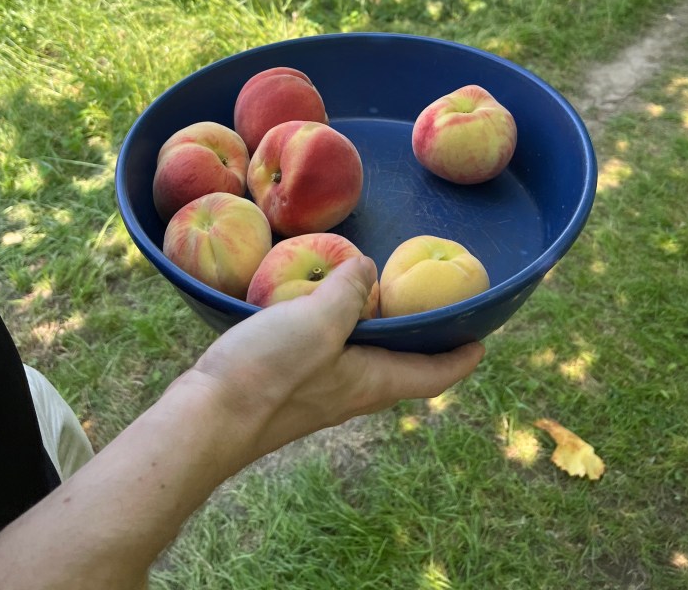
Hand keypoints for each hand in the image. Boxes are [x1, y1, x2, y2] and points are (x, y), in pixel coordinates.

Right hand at [184, 254, 484, 461]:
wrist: (205, 419)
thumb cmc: (270, 374)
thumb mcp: (318, 321)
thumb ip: (348, 292)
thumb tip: (368, 269)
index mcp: (371, 380)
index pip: (432, 375)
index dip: (460, 358)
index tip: (482, 340)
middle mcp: (351, 390)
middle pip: (400, 365)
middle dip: (421, 338)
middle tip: (431, 302)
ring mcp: (318, 388)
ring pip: (363, 356)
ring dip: (379, 330)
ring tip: (380, 294)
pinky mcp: (287, 381)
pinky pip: (328, 349)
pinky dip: (339, 325)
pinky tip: (320, 302)